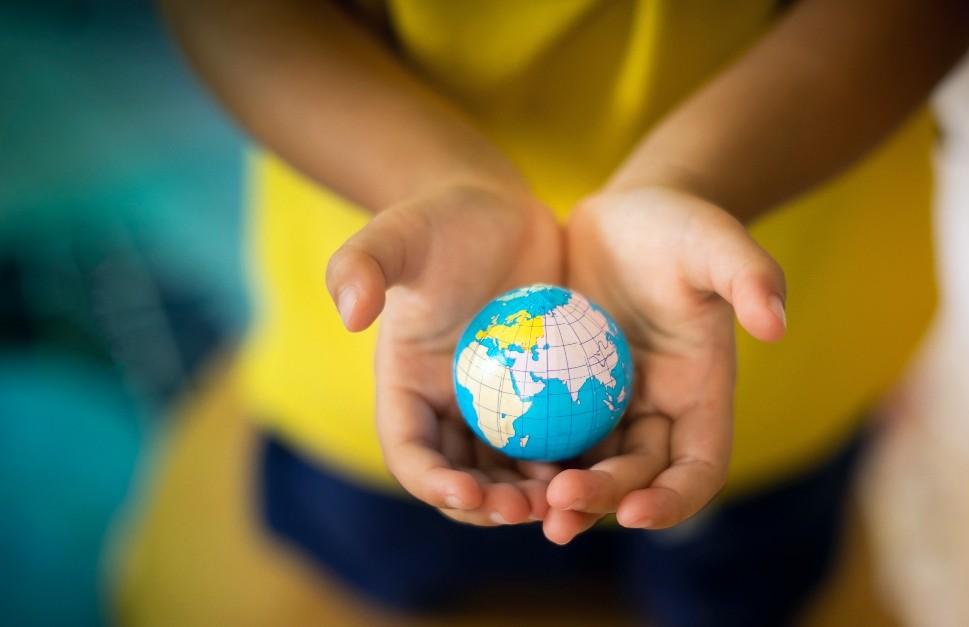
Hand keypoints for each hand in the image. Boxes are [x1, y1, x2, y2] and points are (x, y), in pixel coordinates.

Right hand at [326, 180, 563, 525]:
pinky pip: (558, 439)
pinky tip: (603, 467)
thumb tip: (350, 313)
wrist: (499, 210)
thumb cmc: (441, 220)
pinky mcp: (542, 397)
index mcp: (407, 390)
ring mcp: (499, 407)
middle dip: (489, 507)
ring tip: (566, 499)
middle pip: (463, 480)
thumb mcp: (398, 233)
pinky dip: (574, 460)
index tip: (467, 493)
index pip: (410, 455)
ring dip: (535, 496)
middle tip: (527, 508)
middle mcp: (449, 410)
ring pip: (513, 472)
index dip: (432, 484)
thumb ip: (363, 264)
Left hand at [545, 185, 786, 543]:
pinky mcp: (571, 391)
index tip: (637, 513)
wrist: (628, 212)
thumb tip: (776, 325)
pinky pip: (549, 434)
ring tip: (521, 507)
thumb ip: (750, 275)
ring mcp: (612, 406)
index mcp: (702, 394)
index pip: (700, 468)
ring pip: (589, 468)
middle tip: (561, 505)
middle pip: (638, 478)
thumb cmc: (679, 225)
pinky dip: (528, 455)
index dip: (675, 499)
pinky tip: (490, 467)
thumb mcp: (715, 241)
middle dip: (605, 500)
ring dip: (562, 495)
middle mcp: (659, 412)